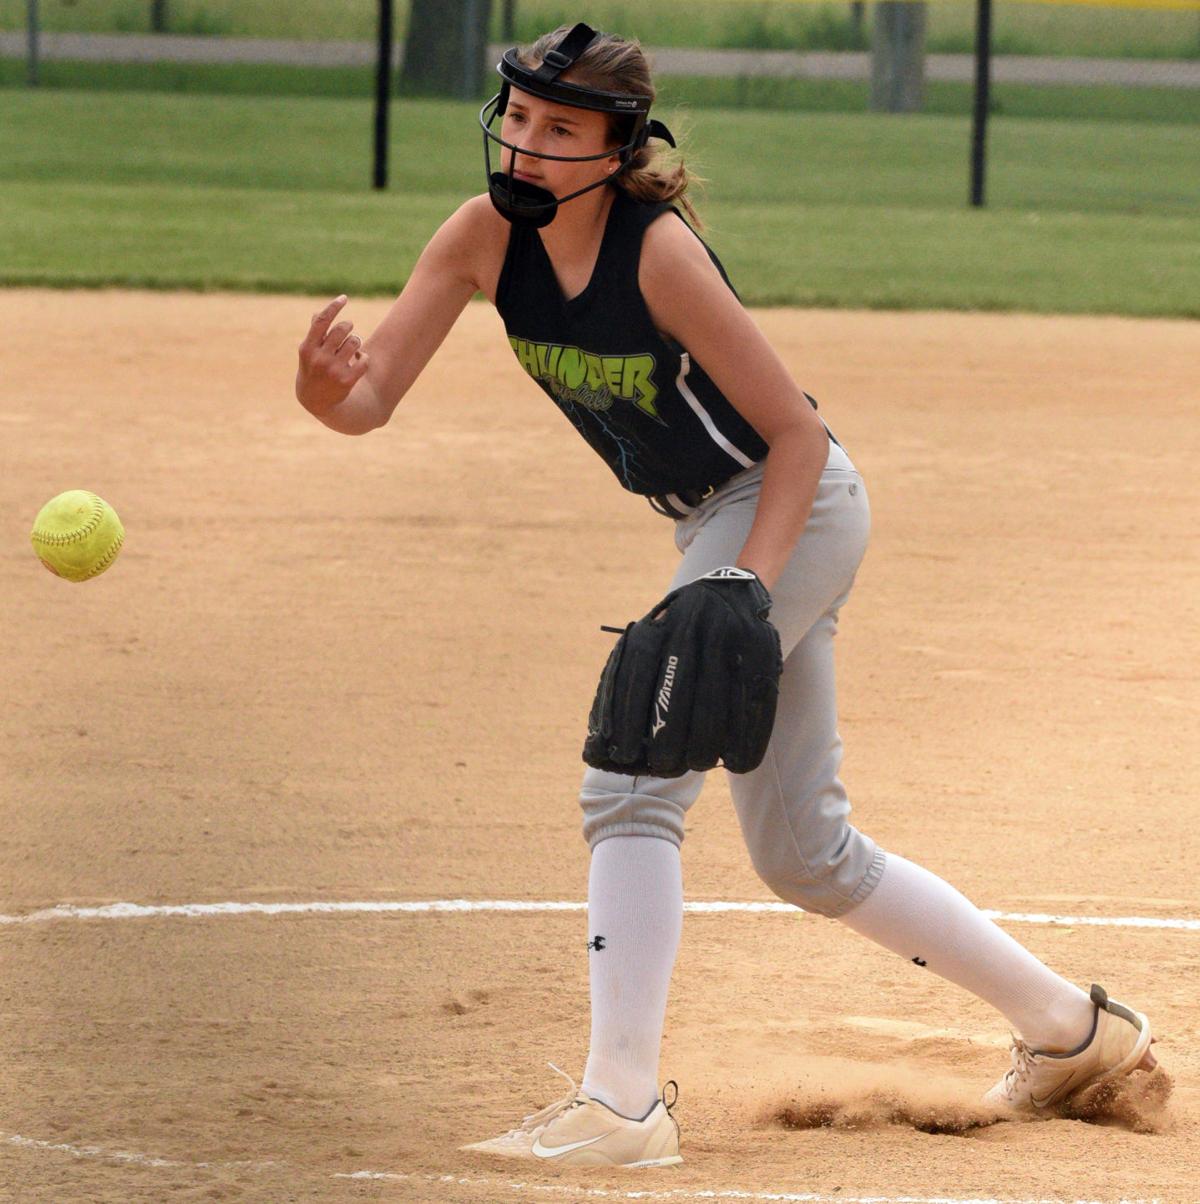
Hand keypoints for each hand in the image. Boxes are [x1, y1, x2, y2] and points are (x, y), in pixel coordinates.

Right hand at [295, 295, 369, 415]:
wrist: (315, 401)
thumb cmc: (312, 370)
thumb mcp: (308, 352)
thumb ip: (315, 333)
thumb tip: (320, 312)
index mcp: (308, 348)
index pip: (322, 321)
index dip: (334, 307)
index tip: (344, 298)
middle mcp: (319, 358)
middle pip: (342, 329)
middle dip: (348, 327)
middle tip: (348, 330)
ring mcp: (333, 370)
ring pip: (355, 342)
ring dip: (356, 342)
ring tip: (352, 349)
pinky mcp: (347, 381)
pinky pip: (364, 359)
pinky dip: (364, 358)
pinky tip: (359, 361)